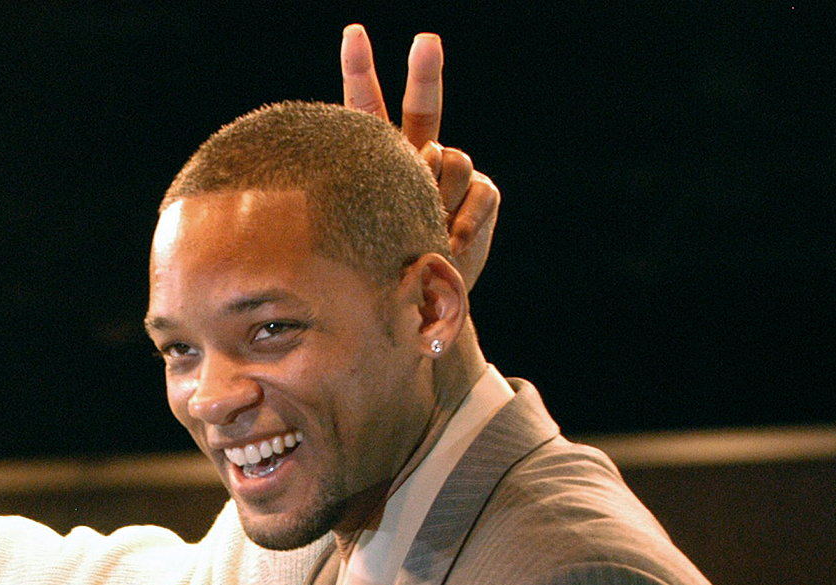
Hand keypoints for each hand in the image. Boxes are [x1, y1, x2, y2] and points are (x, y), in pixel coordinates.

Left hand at [340, 24, 498, 289]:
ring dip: (440, 195)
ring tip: (427, 229)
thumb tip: (432, 153)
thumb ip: (390, 191)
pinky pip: (480, 190)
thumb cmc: (383, 269)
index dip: (360, 71)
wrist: (423, 301)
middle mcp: (419, 157)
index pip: (367, 109)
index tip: (353, 33)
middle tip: (425, 38)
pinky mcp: (482, 194)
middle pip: (424, 106)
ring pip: (452, 158)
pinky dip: (467, 218)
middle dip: (426, 70)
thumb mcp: (369, 235)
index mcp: (380, 158)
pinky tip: (454, 242)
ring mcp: (453, 174)